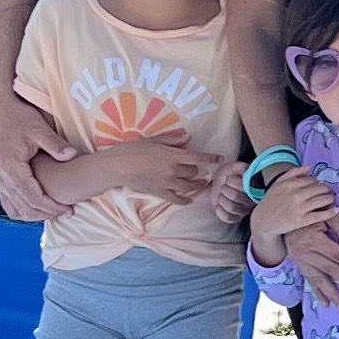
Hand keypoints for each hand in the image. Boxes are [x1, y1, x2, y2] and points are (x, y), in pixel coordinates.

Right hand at [0, 79, 78, 223]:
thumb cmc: (15, 115)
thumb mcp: (38, 128)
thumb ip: (55, 144)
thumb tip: (72, 156)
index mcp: (10, 167)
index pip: (33, 198)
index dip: (51, 208)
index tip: (68, 209)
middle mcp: (0, 176)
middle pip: (23, 208)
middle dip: (45, 214)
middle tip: (65, 212)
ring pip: (13, 207)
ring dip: (32, 214)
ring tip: (52, 211)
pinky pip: (7, 200)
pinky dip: (21, 207)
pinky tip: (35, 203)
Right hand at [98, 140, 218, 201]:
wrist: (118, 166)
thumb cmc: (134, 149)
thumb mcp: (153, 140)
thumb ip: (172, 140)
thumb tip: (188, 137)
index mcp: (172, 155)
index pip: (197, 157)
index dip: (210, 158)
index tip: (221, 158)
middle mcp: (172, 170)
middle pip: (193, 172)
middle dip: (197, 170)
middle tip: (199, 169)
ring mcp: (167, 183)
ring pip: (189, 186)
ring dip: (197, 185)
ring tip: (201, 183)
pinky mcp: (159, 193)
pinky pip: (176, 199)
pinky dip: (185, 201)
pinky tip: (189, 200)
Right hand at [257, 165, 338, 301]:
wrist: (284, 214)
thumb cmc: (310, 211)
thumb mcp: (326, 213)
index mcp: (314, 239)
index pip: (338, 256)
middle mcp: (305, 253)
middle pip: (331, 270)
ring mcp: (300, 260)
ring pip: (319, 280)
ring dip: (333, 295)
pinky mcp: (298, 263)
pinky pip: (309, 280)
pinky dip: (318, 292)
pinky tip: (326, 303)